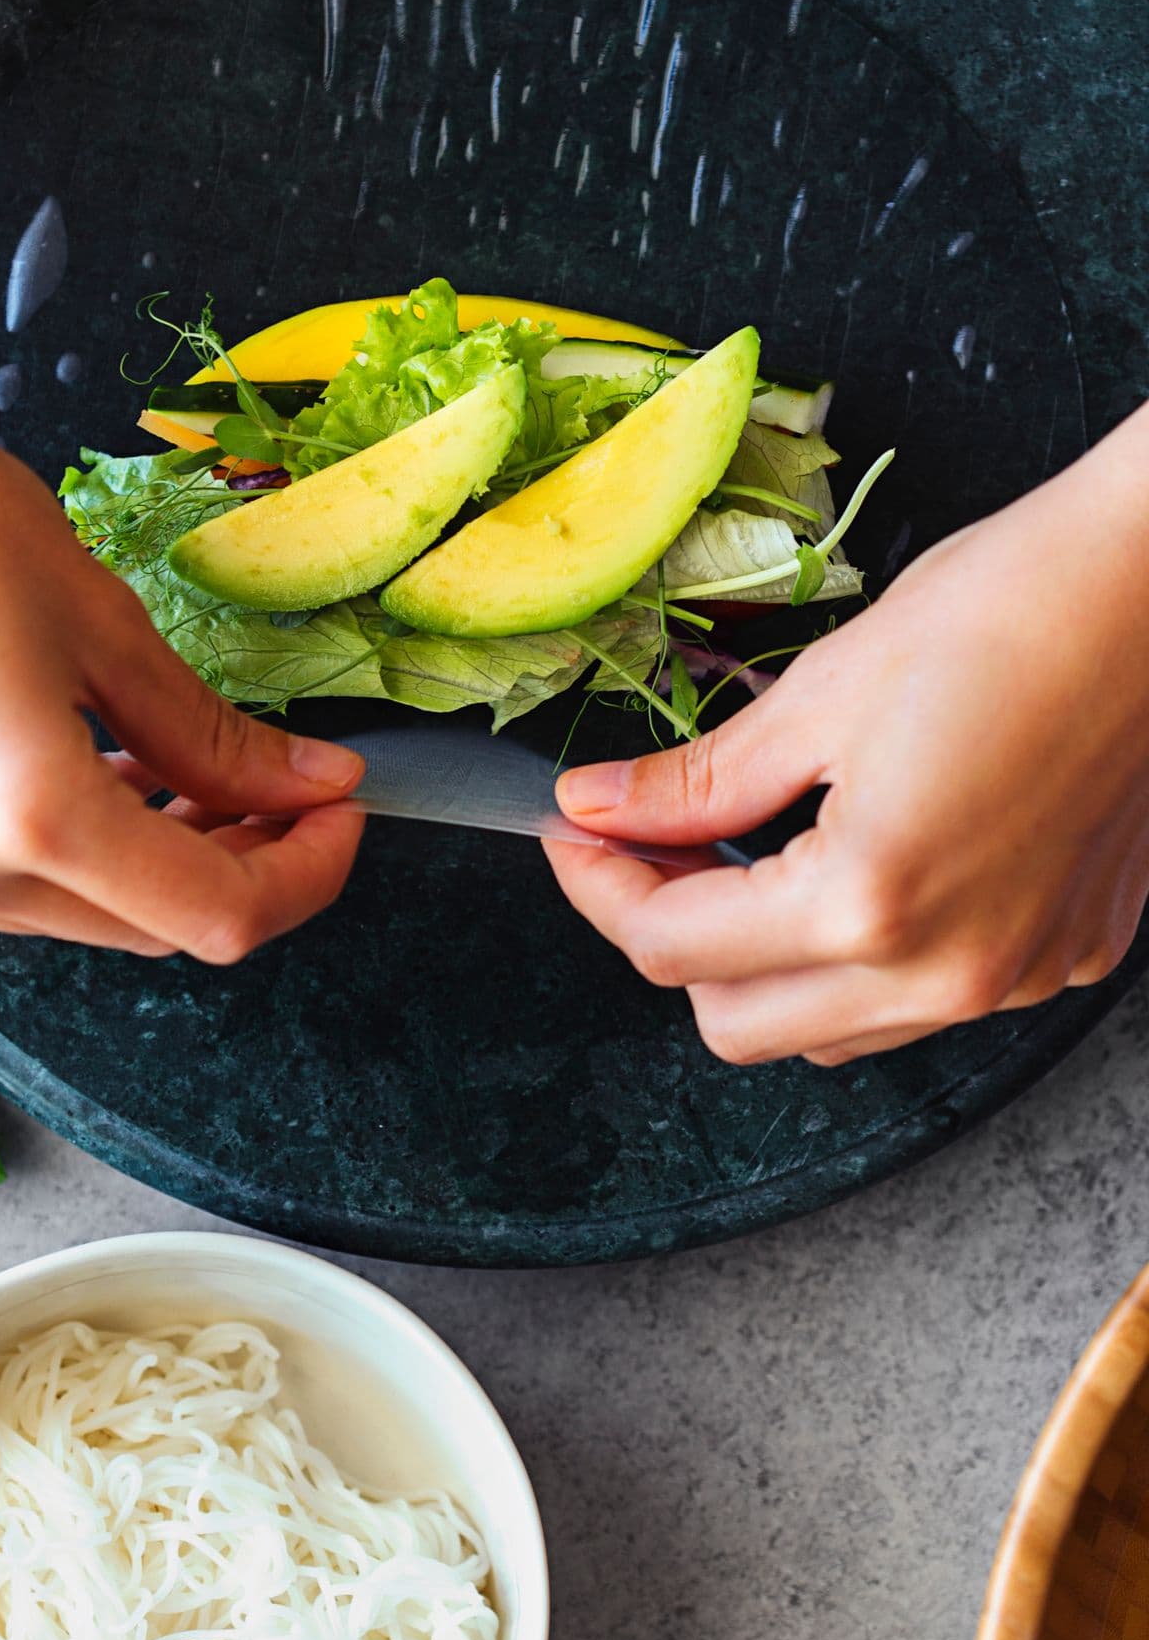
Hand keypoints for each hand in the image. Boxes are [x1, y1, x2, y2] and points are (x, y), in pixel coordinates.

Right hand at [0, 296, 364, 960]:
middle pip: (141, 926)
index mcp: (27, 812)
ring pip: (61, 912)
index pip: (215, 915)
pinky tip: (76, 767)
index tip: (337, 817)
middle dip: (230, 866)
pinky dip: (47, 845)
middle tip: (281, 791)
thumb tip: (312, 787)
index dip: (303, 876)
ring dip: (138, 858)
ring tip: (179, 772)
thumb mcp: (105, 623)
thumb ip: (214, 736)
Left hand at [545, 411, 1148, 1062]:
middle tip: (646, 846)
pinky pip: (921, 999)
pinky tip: (854, 864)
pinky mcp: (1063, 957)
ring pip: (827, 1029)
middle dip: (670, 939)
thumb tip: (600, 808)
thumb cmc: (1009, 609)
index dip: (599, 888)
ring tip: (743, 855)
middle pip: (736, 1022)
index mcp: (869, 902)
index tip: (576, 833)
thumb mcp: (822, 691)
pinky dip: (861, 955)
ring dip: (761, 963)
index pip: (672, 947)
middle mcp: (946, 971)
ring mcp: (1013, 976)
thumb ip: (697, 779)